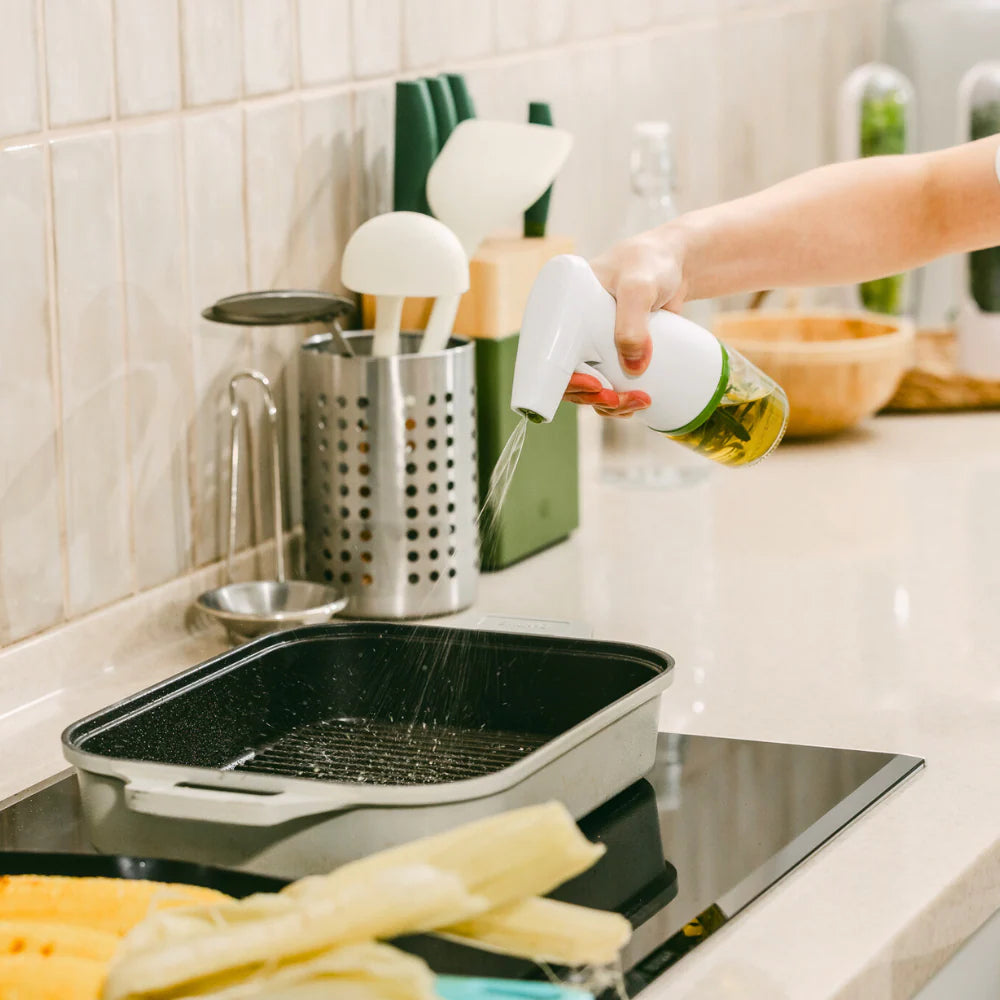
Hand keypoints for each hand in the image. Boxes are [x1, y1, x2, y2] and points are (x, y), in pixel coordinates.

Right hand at [560, 227, 687, 415]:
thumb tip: (633, 368)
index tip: (592, 386)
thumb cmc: (650, 264)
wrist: (676, 264)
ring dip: (611, 405)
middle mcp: (575, 334)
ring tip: (640, 401)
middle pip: (570, 380)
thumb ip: (633, 323)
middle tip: (617, 399)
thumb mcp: (638, 287)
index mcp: (562, 313)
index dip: (564, 380)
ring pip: (593, 389)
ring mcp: (596, 348)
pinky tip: (639, 403)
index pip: (549, 356)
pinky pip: (612, 387)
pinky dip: (622, 402)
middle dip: (592, 398)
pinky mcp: (618, 357)